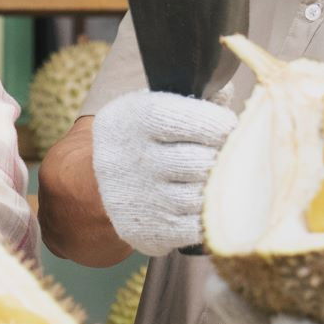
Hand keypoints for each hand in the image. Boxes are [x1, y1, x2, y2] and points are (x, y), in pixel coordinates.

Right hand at [92, 91, 237, 255]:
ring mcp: (138, 198)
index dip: (219, 124)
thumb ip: (196, 96)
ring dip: (215, 190)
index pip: (190, 120)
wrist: (96, 184)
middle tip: (224, 157)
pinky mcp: (148, 231)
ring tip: (213, 180)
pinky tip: (201, 204)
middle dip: (220, 159)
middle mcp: (131, 159)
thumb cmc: (142, 139)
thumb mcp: (155, 106)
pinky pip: (197, 228)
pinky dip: (206, 217)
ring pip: (201, 197)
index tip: (227, 127)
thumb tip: (226, 92)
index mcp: (134, 119)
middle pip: (200, 162)